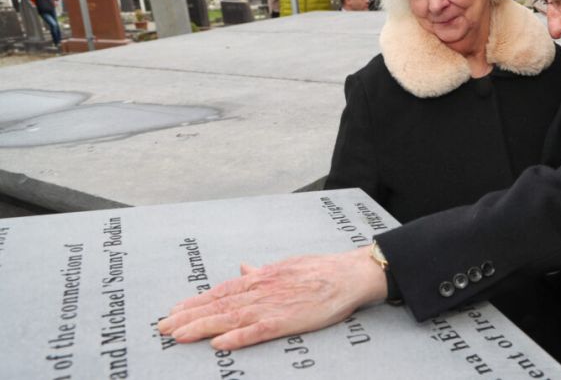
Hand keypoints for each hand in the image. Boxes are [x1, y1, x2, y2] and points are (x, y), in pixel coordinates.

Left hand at [157, 247, 386, 349]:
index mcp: (261, 278)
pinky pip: (257, 331)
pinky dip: (237, 337)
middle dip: (188, 316)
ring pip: (230, 317)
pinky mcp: (287, 320)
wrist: (348, 274)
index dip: (195, 302)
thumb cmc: (321, 270)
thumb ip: (263, 270)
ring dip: (202, 326)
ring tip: (178, 336)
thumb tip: (244, 267)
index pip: (221, 291)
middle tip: (162, 327)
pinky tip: (219, 345)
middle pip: (218, 304)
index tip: (174, 311)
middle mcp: (261, 290)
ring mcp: (272, 305)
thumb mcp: (287, 265)